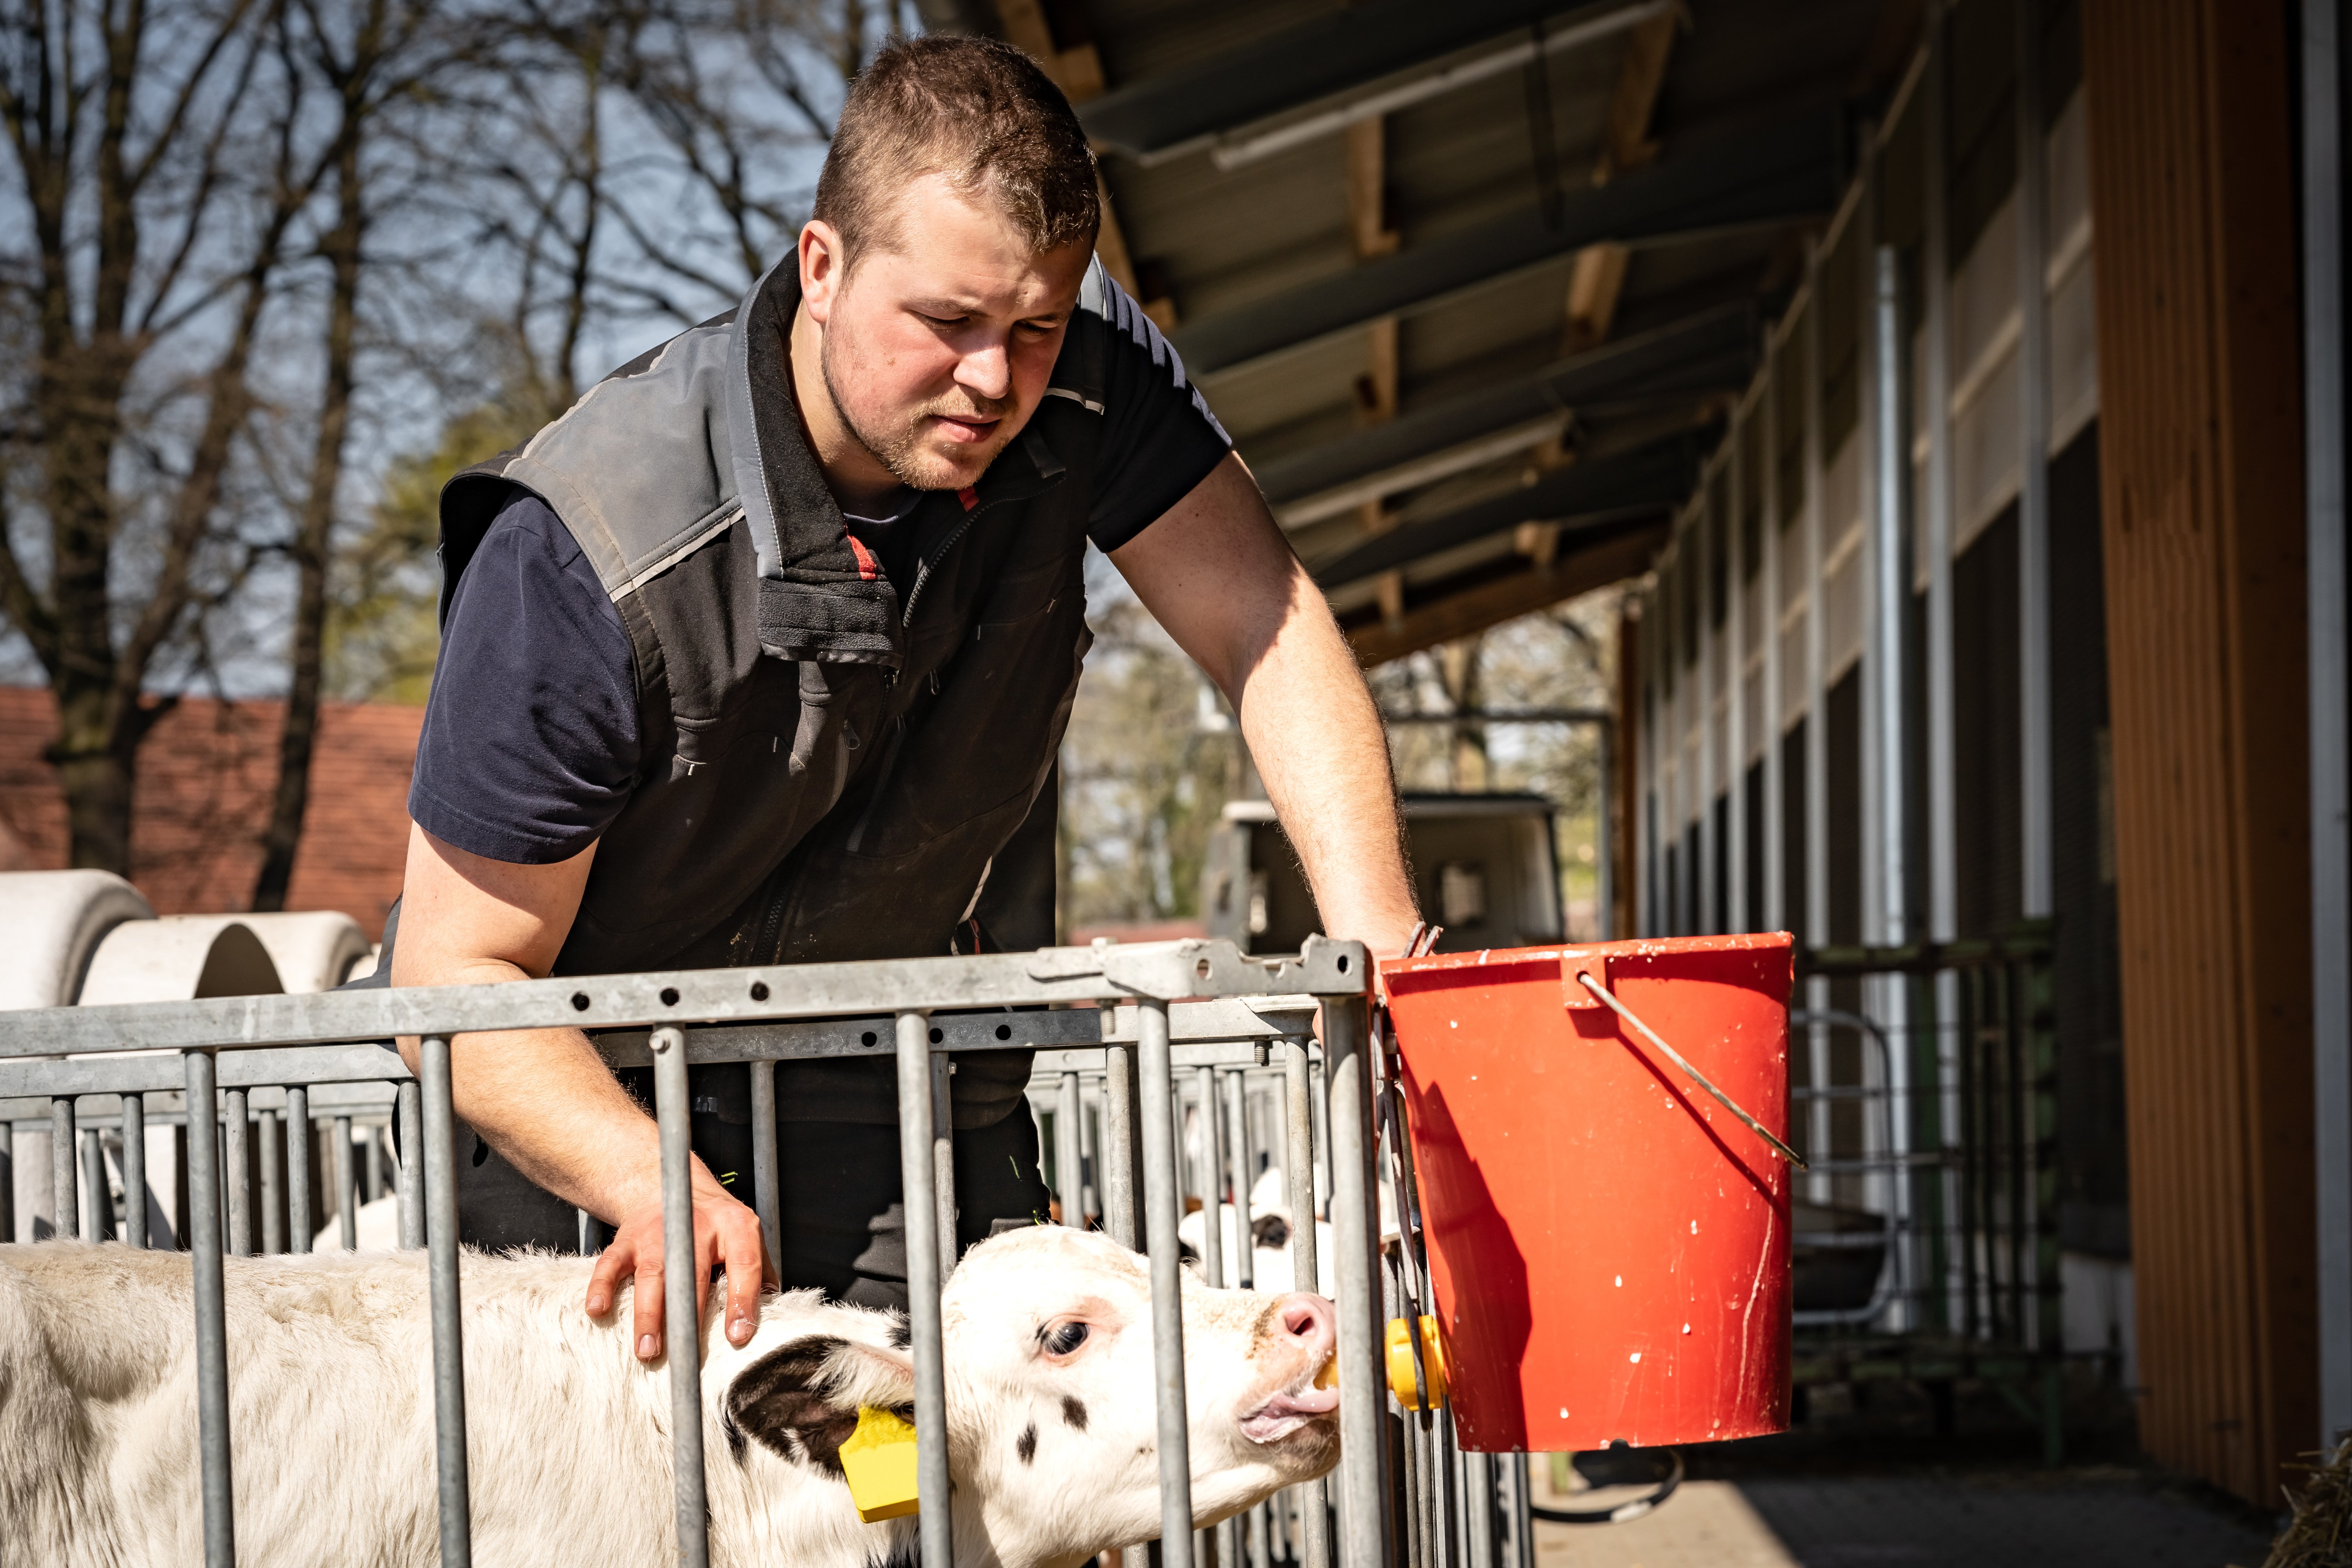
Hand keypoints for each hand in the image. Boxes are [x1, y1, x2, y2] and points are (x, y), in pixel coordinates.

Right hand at [585, 1158, 775, 1360]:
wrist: (672, 1187)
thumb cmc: (717, 1226)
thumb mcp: (747, 1238)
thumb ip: (760, 1274)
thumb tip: (775, 1316)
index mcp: (736, 1227)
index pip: (744, 1265)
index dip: (742, 1301)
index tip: (738, 1337)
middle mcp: (696, 1227)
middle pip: (693, 1275)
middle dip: (687, 1319)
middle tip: (685, 1359)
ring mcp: (657, 1232)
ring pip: (652, 1275)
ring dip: (648, 1315)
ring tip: (647, 1351)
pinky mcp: (626, 1239)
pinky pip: (610, 1264)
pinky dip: (601, 1287)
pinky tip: (597, 1311)